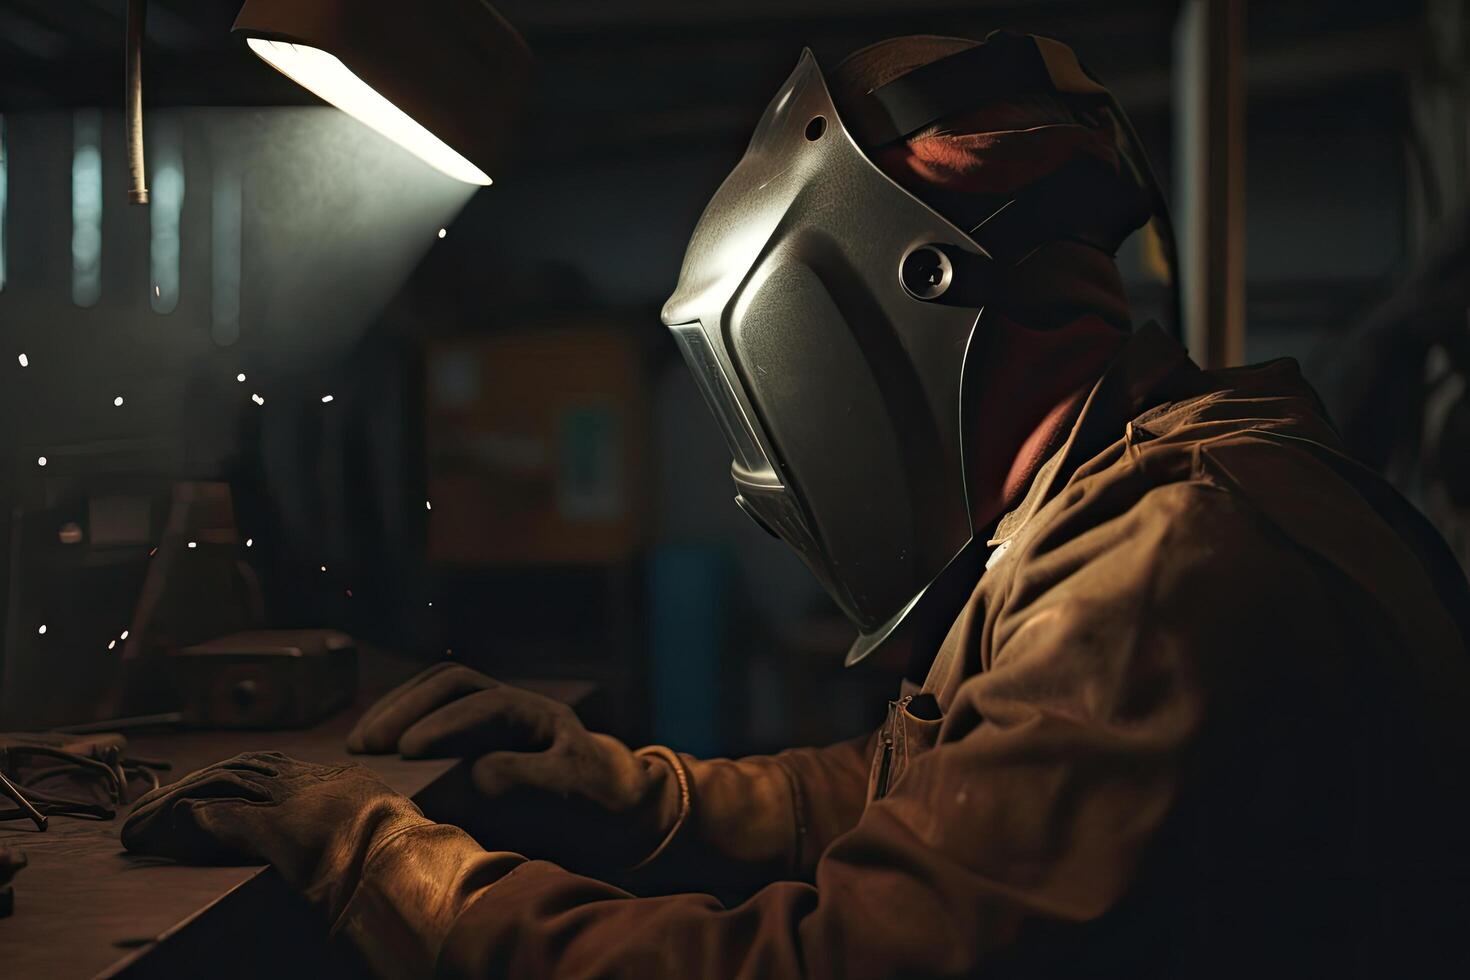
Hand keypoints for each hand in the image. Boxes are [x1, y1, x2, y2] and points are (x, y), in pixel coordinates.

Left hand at [121, 752, 428, 919]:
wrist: (418, 870)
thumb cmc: (417, 868)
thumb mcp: (395, 842)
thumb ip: (371, 837)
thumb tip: (364, 855)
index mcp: (347, 782)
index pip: (280, 767)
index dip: (238, 775)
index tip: (210, 787)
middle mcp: (317, 781)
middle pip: (245, 767)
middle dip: (198, 782)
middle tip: (158, 802)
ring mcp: (293, 801)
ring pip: (221, 784)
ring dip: (174, 803)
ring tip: (139, 826)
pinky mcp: (271, 827)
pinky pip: (212, 817)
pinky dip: (177, 823)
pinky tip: (155, 833)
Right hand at [347, 665, 683, 870]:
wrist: (619, 805)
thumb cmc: (598, 799)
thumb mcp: (572, 791)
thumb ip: (529, 781)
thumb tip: (476, 773)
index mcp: (536, 714)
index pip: (483, 705)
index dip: (443, 725)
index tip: (406, 752)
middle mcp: (511, 705)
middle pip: (452, 683)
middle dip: (406, 709)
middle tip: (368, 745)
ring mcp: (493, 715)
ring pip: (439, 690)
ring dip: (397, 710)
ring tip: (361, 743)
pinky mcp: (476, 734)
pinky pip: (435, 712)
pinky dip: (402, 721)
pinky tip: (376, 746)